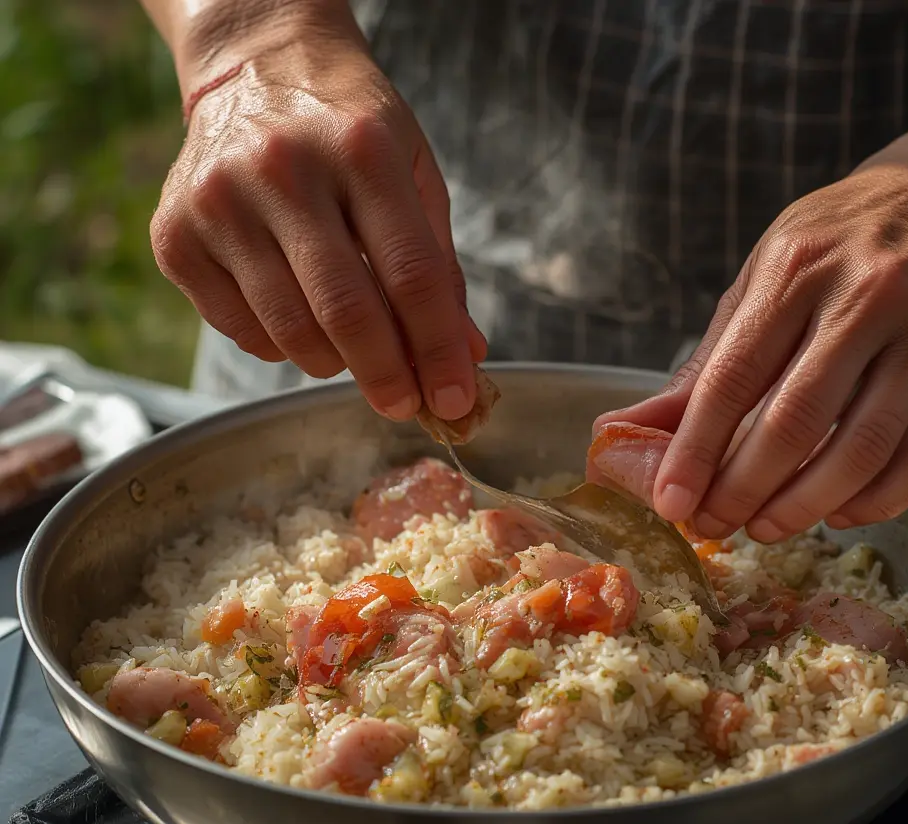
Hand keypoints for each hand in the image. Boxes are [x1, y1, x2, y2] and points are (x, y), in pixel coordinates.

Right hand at [150, 14, 484, 421]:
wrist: (255, 68)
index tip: (455, 398)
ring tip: (350, 351)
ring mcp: (219, 203)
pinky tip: (297, 317)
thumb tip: (465, 354)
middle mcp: (283, 170)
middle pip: (346, 312)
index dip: (438, 350)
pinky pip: (242, 330)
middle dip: (385, 376)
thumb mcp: (413, 175)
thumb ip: (440, 266)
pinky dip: (280, 346)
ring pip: (290, 332)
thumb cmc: (348, 131)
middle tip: (403, 404)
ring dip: (333, 364)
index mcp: (362, 150)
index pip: (413, 276)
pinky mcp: (175, 235)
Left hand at [595, 157, 907, 540]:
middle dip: (744, 490)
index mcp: (798, 270)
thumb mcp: (758, 282)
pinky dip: (873, 502)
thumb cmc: (834, 248)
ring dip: (803, 507)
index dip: (696, 451)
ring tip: (764, 527)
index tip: (672, 502)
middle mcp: (869, 299)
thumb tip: (626, 429)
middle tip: (714, 524)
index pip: (734, 379)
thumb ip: (703, 364)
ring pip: (861, 450)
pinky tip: (834, 513)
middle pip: (795, 423)